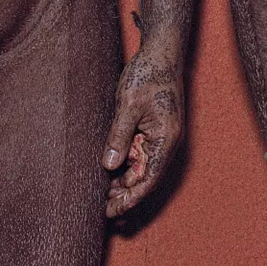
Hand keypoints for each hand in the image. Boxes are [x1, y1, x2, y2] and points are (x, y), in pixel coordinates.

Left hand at [102, 57, 184, 213]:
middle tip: (102, 212)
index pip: (148, 179)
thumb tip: (109, 166)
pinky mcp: (151, 131)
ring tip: (101, 199)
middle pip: (145, 179)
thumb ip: (119, 136)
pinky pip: (138, 156)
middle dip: (125, 196)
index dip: (130, 198)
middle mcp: (166, 142)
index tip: (112, 212)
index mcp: (166, 139)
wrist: (160, 53)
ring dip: (123, 184)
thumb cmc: (147, 74)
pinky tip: (108, 177)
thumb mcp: (127, 105)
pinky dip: (124, 169)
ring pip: (141, 169)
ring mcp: (159, 137)